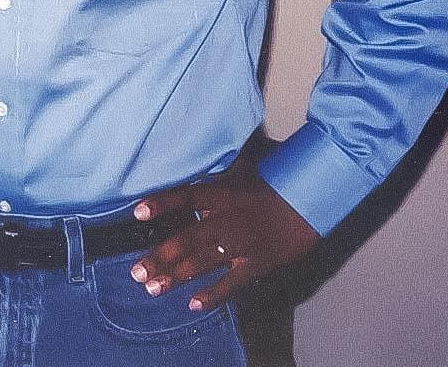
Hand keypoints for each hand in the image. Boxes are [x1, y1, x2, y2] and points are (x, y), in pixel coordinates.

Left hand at [128, 162, 317, 312]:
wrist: (312, 200)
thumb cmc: (273, 180)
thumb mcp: (241, 167)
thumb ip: (215, 167)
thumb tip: (196, 143)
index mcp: (222, 194)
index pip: (185, 197)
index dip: (161, 204)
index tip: (136, 212)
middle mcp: (227, 221)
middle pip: (187, 240)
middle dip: (159, 257)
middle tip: (135, 273)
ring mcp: (242, 244)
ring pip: (202, 263)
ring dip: (175, 277)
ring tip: (151, 288)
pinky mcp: (257, 263)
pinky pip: (232, 283)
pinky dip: (213, 295)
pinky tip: (192, 304)